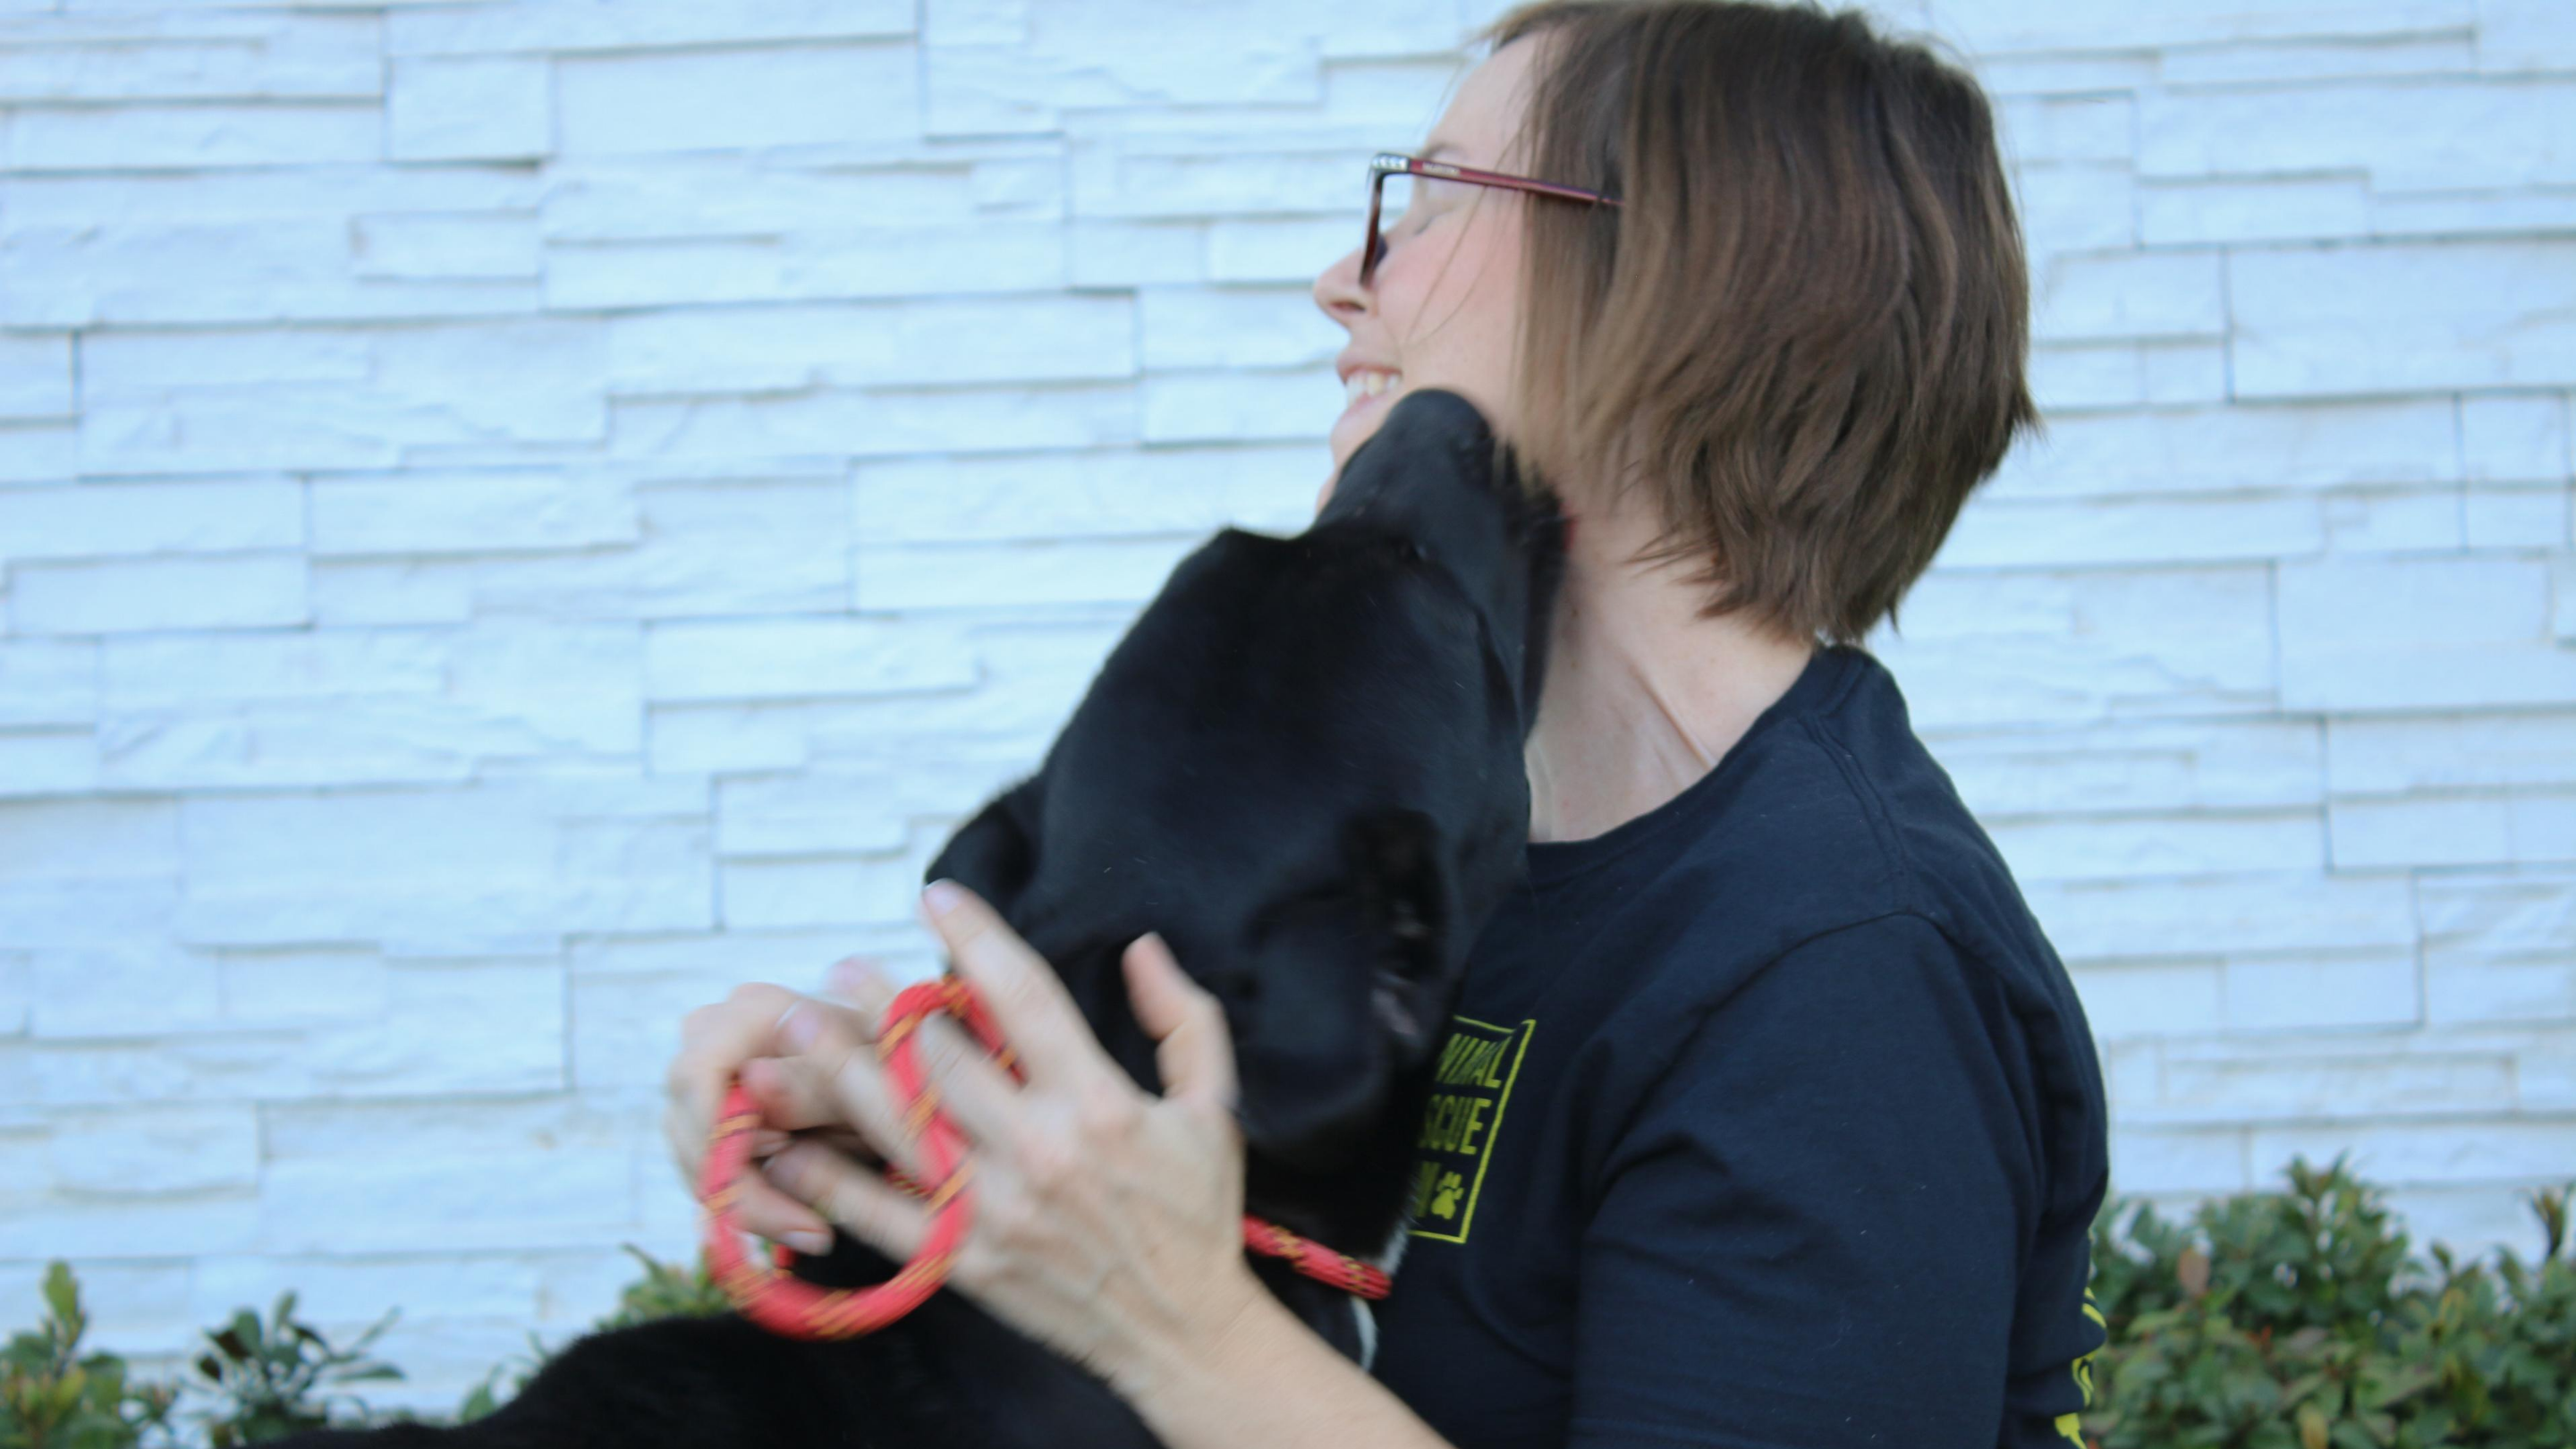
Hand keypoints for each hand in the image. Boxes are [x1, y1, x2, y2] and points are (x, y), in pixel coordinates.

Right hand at [660, 963, 913, 1255]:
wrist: (907, 1090)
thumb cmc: (899, 1074)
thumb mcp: (875, 1082)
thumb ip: (817, 1085)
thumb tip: (752, 1078)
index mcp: (754, 1009)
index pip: (696, 1074)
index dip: (720, 1129)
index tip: (778, 1161)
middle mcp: (715, 1035)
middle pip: (686, 1122)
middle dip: (738, 1183)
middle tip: (809, 1224)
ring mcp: (705, 1079)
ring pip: (691, 1156)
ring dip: (747, 1203)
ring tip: (813, 1226)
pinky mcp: (708, 1121)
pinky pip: (706, 1173)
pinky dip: (748, 1206)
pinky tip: (802, 1222)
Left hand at [753, 881, 1267, 1393]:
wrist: (1184, 1333)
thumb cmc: (1197, 1215)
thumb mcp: (1213, 1108)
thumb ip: (1185, 1020)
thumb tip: (1141, 948)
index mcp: (1099, 1103)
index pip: (1024, 997)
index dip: (975, 938)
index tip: (938, 897)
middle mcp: (1041, 1151)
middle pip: (941, 1057)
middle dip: (883, 1002)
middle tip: (842, 966)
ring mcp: (997, 1211)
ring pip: (898, 1125)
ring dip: (837, 1069)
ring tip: (794, 1025)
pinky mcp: (968, 1263)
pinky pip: (882, 1215)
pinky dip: (829, 1179)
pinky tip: (785, 1143)